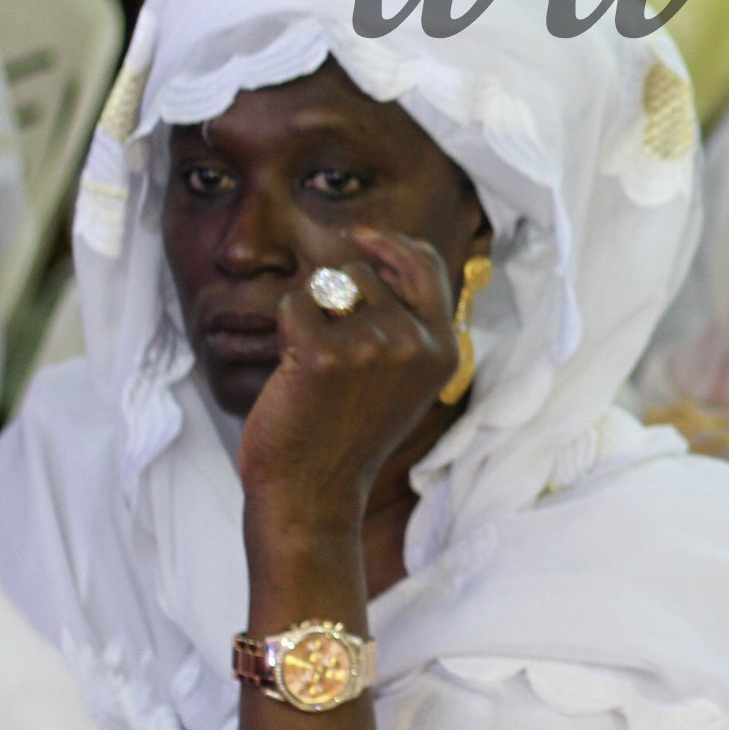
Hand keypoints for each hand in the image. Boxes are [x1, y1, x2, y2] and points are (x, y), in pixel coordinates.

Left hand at [237, 229, 460, 543]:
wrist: (312, 492)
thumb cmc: (347, 432)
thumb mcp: (402, 377)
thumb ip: (407, 322)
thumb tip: (377, 253)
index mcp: (444, 347)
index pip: (425, 264)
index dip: (391, 243)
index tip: (361, 238)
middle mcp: (417, 341)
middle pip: (365, 271)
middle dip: (336, 293)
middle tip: (328, 346)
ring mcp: (374, 344)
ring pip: (328, 283)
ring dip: (310, 310)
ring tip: (311, 360)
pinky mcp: (325, 352)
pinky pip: (294, 303)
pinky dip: (284, 327)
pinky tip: (292, 367)